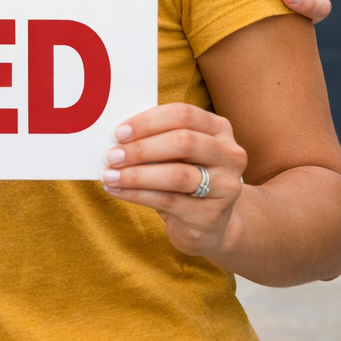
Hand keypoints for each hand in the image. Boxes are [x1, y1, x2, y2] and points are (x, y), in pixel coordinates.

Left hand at [101, 104, 246, 257]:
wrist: (209, 225)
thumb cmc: (186, 180)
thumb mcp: (178, 155)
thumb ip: (157, 139)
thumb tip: (117, 137)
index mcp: (219, 129)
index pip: (183, 115)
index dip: (148, 122)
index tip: (119, 133)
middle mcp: (230, 155)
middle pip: (183, 142)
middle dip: (141, 148)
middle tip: (112, 156)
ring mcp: (226, 186)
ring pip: (176, 175)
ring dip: (136, 175)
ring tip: (109, 175)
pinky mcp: (212, 216)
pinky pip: (168, 201)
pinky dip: (137, 195)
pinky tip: (117, 191)